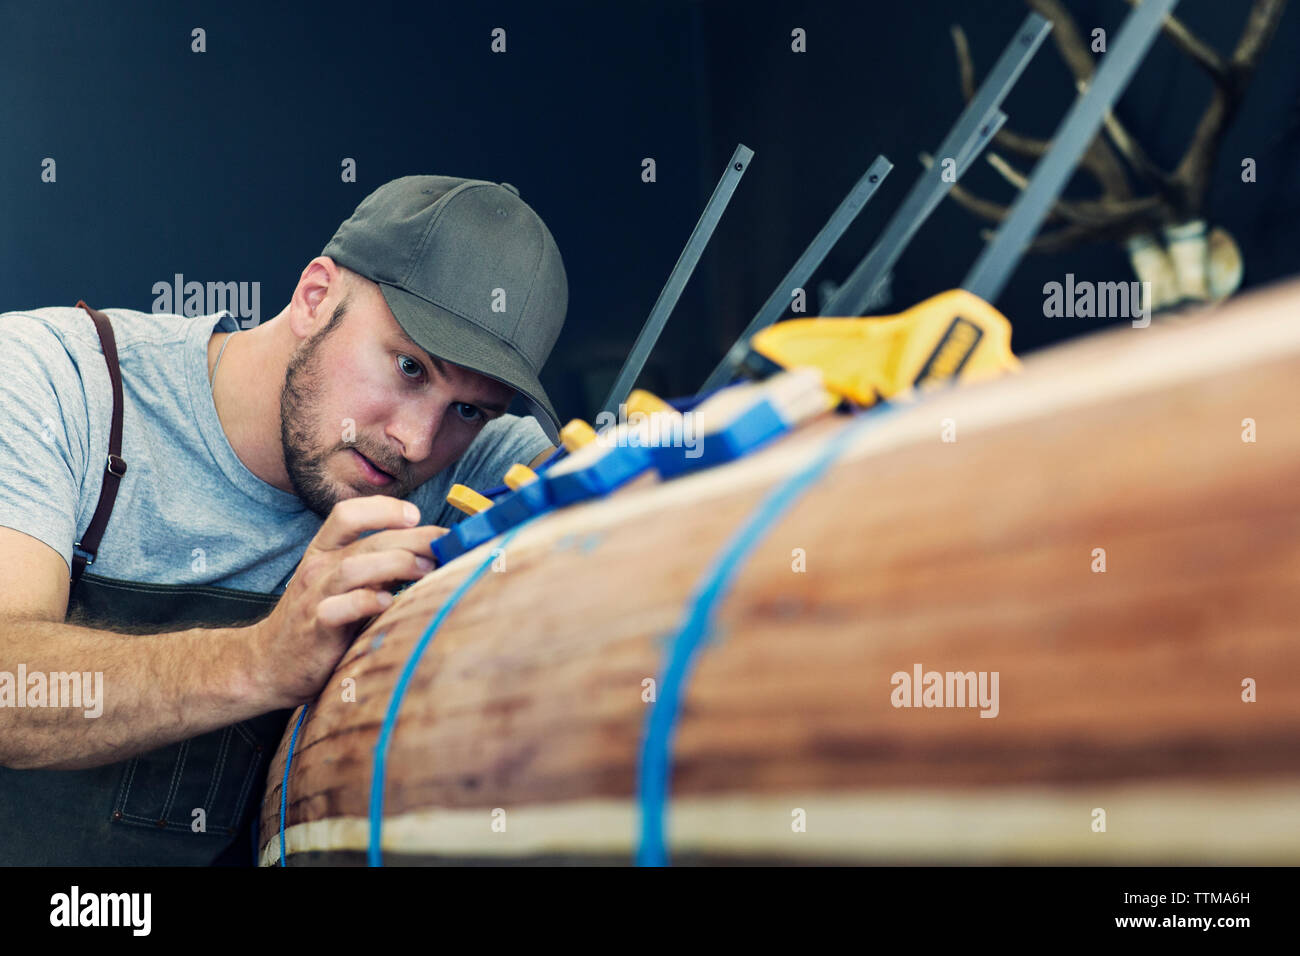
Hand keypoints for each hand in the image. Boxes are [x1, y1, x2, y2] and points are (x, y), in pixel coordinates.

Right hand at [248, 496, 445, 707]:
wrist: (268, 663)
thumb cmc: (319, 618)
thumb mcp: (343, 583)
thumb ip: (376, 565)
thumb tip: (429, 552)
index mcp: (324, 550)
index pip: (348, 513)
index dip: (384, 508)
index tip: (416, 517)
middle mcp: (318, 567)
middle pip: (368, 540)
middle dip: (412, 538)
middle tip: (444, 546)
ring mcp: (315, 596)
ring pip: (354, 567)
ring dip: (395, 564)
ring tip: (426, 570)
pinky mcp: (316, 628)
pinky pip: (340, 609)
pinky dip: (366, 602)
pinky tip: (388, 603)